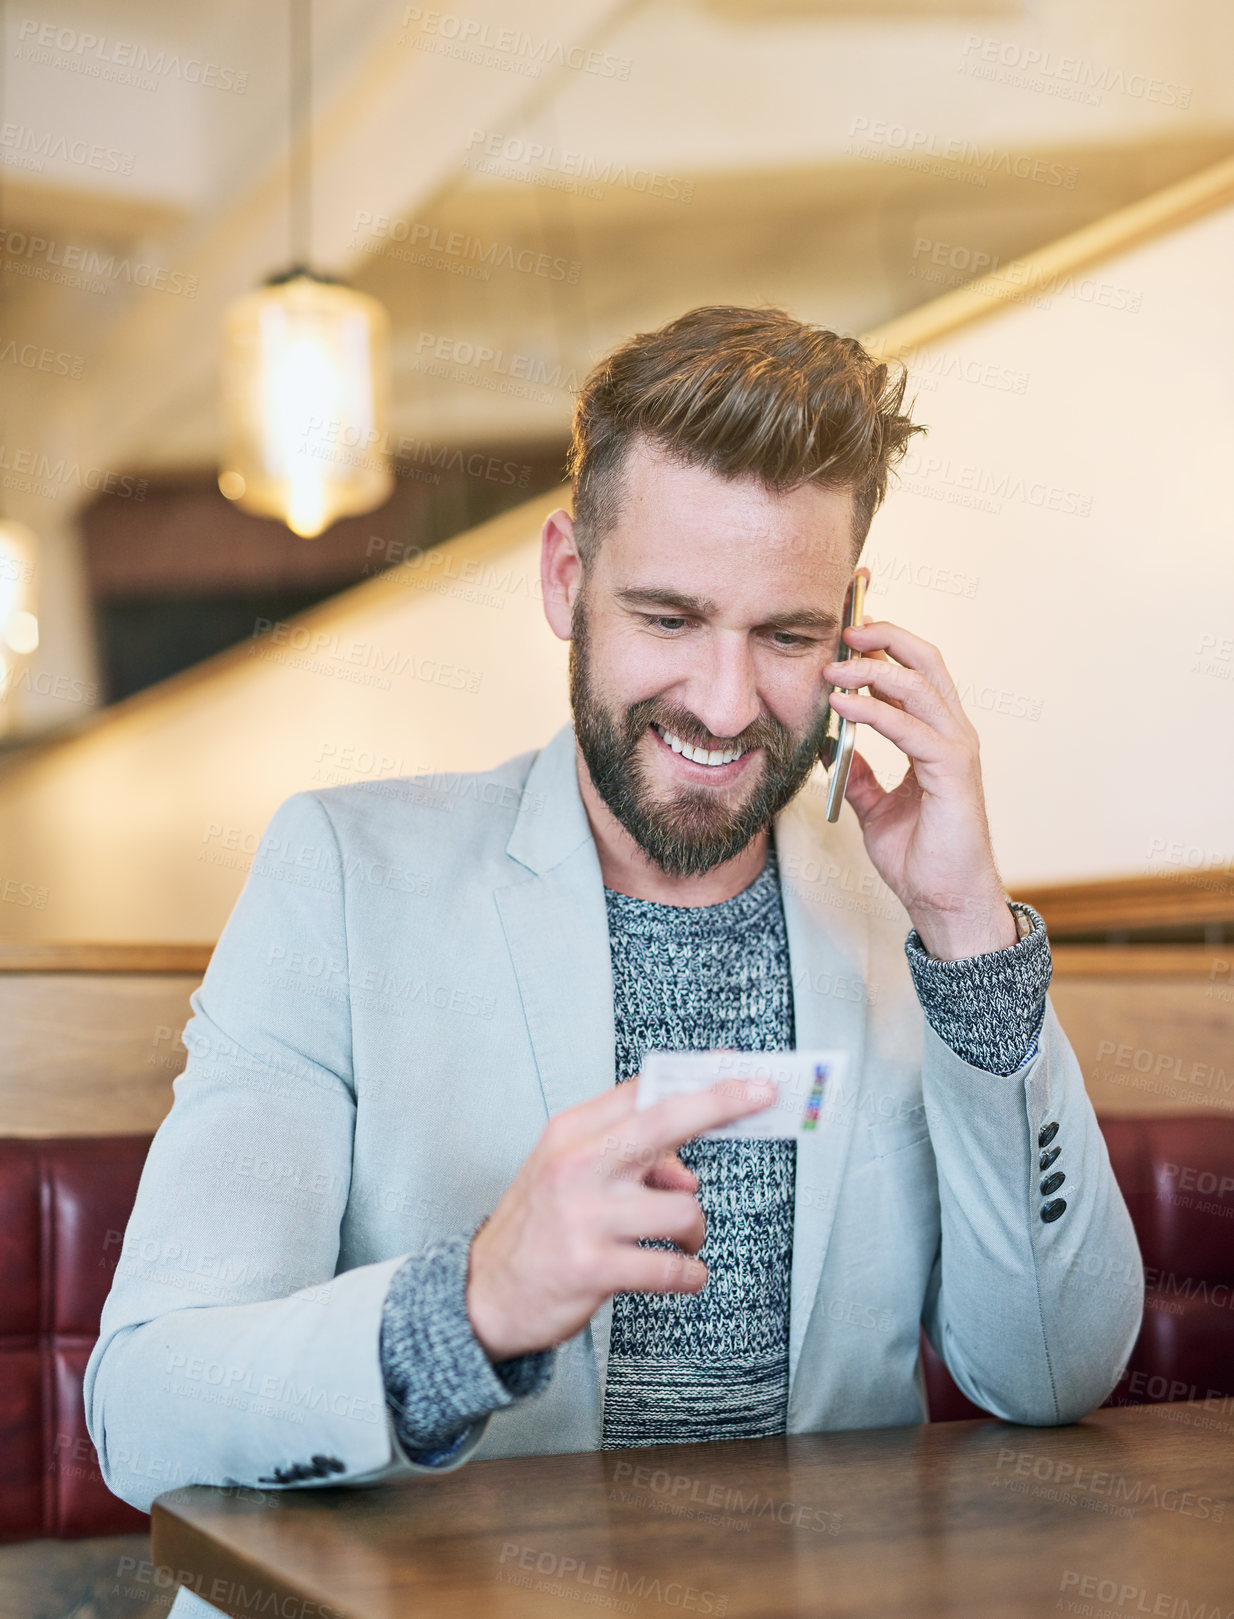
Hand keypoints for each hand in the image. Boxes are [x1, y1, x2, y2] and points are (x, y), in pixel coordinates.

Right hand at [466, 1074, 775, 1360]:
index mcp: (570, 1134)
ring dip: (696, 1232)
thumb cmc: (539, 1226)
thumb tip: (688, 1175)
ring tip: (682, 1242)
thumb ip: (626, 1158)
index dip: (696, 1077)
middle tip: (763, 1095)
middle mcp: (576, 1166)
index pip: (641, 1091)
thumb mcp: (569, 1173)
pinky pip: (673, 1268)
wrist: (485, 1295)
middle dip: (721, 1102)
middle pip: (664, 1122)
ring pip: (683, 1210)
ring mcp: (585, 1217)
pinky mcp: (593, 1268)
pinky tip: (682, 1274)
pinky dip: (690, 1274)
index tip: (737, 1067)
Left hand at [822, 603, 1015, 961]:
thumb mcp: (875, 809)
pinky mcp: (952, 773)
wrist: (944, 903)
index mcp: (937, 737)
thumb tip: (831, 747)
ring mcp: (956, 750)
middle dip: (884, 635)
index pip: (914, 672)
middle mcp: (952, 734)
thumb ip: (859, 774)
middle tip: (842, 627)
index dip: (884, 644)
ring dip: (871, 669)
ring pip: (918, 685)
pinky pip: (909, 728)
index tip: (844, 630)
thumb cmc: (921, 859)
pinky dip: (873, 711)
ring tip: (833, 666)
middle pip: (925, 661)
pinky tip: (841, 706)